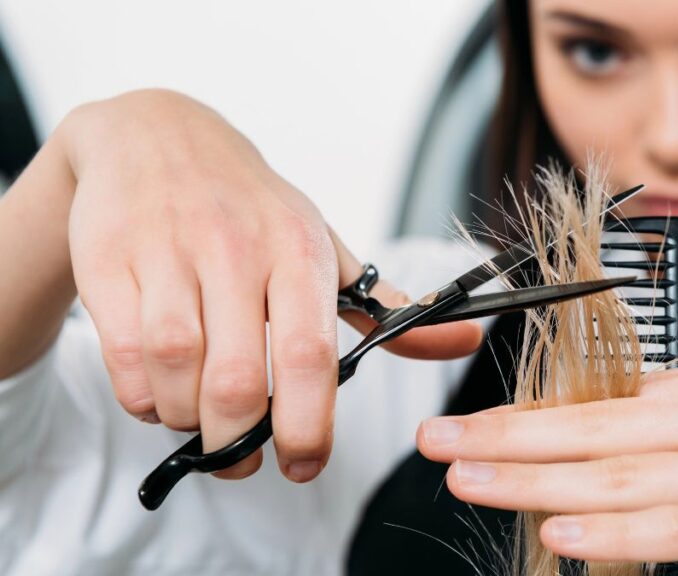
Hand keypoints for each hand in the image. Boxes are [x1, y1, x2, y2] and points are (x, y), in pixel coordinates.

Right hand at [61, 90, 480, 482]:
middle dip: (241, 443)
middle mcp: (235, 250)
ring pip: (177, 374)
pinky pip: (124, 360)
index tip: (306, 465)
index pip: (311, 355)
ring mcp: (168, 254)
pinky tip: (161, 395)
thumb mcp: (324, 246)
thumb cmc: (251, 207)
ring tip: (202, 423)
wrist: (157, 136)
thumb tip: (464, 342)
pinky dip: (142, 399)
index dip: (309, 426)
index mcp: (299, 251)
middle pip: (239, 382)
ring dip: (188, 422)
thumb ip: (387, 310)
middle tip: (245, 459)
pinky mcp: (110, 262)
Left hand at [418, 353, 677, 574]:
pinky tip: (558, 530)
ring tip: (470, 480)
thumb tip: (608, 435)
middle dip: (510, 438)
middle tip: (441, 443)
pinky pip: (675, 526)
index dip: (534, 416)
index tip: (473, 425)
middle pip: (599, 428)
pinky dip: (612, 529)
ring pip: (621, 475)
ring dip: (534, 481)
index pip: (610, 400)